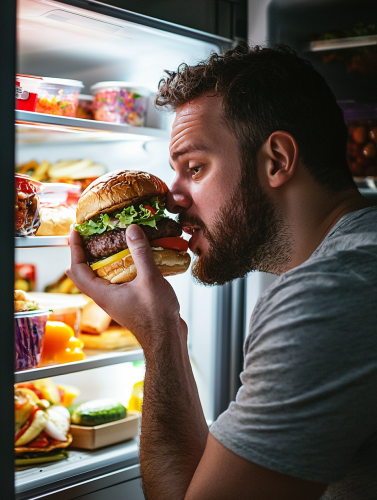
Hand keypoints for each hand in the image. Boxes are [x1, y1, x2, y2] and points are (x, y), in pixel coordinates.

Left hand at [66, 225, 186, 353]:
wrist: (167, 339)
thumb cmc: (156, 316)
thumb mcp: (149, 279)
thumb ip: (140, 253)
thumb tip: (132, 229)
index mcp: (102, 294)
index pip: (77, 269)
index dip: (74, 249)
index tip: (75, 231)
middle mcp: (105, 297)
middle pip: (84, 273)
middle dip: (84, 253)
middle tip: (89, 235)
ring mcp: (116, 300)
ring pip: (101, 277)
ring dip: (102, 259)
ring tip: (111, 242)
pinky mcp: (128, 300)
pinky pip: (117, 280)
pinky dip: (119, 267)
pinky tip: (134, 258)